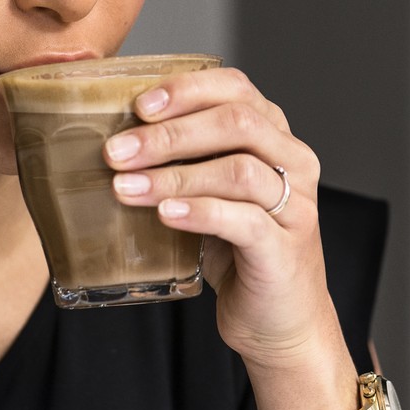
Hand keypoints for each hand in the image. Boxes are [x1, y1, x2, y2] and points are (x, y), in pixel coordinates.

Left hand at [104, 67, 358, 409]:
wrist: (278, 320)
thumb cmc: (237, 250)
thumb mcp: (211, 193)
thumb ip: (184, 161)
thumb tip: (115, 139)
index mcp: (274, 136)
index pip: (237, 89)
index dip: (188, 89)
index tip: (139, 105)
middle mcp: (293, 162)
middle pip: (237, 123)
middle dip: (169, 133)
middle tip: (116, 151)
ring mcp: (294, 206)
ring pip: (238, 170)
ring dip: (174, 176)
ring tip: (126, 188)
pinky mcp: (285, 249)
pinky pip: (244, 220)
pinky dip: (200, 212)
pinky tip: (165, 215)